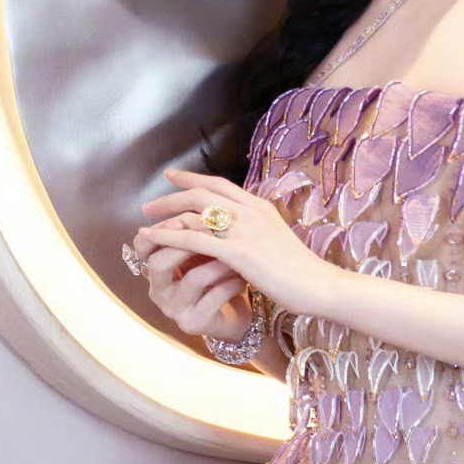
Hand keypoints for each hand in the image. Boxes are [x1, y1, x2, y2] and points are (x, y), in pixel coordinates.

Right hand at [128, 217, 256, 348]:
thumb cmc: (217, 274)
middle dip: (186, 243)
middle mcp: (159, 290)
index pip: (142, 246)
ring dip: (217, 262)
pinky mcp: (194, 324)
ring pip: (192, 279)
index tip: (187, 214)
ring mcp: (175, 309)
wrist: (234, 312)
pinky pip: (213, 298)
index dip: (162, 229)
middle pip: (159, 262)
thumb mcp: (202, 249)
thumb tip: (196, 189)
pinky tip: (244, 277)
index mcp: (155, 268)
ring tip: (236, 253)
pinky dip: (231, 283)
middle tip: (212, 230)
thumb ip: (192, 227)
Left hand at [137, 172, 334, 321]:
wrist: (318, 285)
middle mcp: (249, 211)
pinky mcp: (237, 251)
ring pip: (194, 214)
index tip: (172, 177)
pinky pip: (194, 239)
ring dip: (165, 218)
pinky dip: (169, 237)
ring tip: (144, 226)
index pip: (219, 184)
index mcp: (259, 206)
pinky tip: (153, 240)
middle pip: (201, 193)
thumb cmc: (300, 271)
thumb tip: (240, 234)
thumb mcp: (276, 241)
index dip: (192, 179)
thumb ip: (257, 231)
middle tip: (149, 205)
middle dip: (171, 197)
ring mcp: (244, 229)